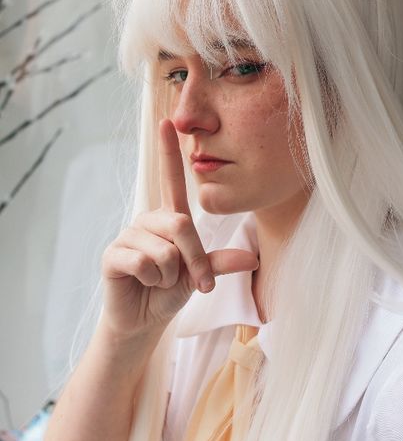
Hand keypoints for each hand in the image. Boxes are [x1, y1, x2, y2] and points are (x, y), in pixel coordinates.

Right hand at [100, 118, 258, 337]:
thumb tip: (252, 259)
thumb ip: (220, 263)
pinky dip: (151, 278)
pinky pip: (143, 260)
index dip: (169, 150)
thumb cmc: (171, 291)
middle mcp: (148, 220)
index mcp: (170, 218)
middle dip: (194, 260)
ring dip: (169, 275)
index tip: (168, 121)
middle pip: (181, 225)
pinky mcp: (113, 253)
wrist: (145, 319)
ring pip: (164, 249)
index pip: (170, 178)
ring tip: (159, 280)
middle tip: (194, 282)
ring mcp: (129, 234)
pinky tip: (143, 282)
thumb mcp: (201, 275)